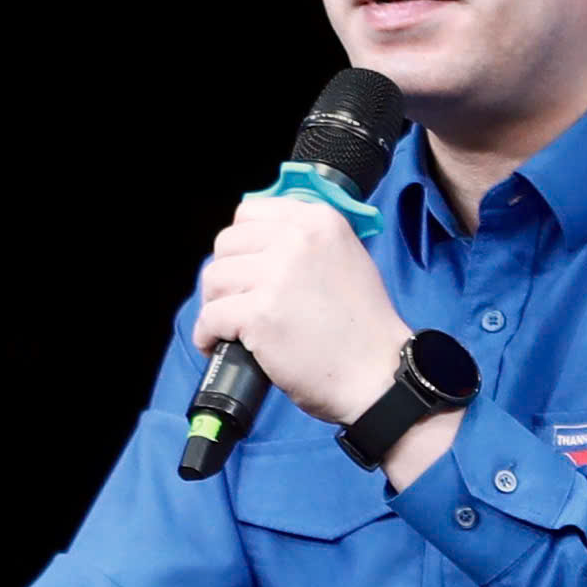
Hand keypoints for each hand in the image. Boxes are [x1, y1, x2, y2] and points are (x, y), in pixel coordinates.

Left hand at [190, 195, 408, 424]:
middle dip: (225, 275)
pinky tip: (219, 344)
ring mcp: (276, 276)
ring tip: (230, 326)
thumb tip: (257, 246)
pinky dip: (207, 335)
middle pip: (226, 244)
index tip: (246, 267)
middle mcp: (296, 239)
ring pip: (213, 279)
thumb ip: (305, 243)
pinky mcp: (259, 314)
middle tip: (236, 301)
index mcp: (318, 220)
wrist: (379, 373)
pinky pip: (210, 317)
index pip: (249, 212)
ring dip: (215, 305)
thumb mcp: (346, 258)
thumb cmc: (363, 327)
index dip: (241, 244)